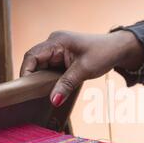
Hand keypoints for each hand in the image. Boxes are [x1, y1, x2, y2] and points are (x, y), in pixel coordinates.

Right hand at [20, 30, 143, 106]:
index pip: (32, 56)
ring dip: (42, 80)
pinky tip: (52, 90)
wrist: (117, 49)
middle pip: (34, 62)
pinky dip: (49, 79)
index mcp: (56, 41)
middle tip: (34, 96)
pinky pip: (50, 69)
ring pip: (41, 67)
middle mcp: (53, 43)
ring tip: (43, 94)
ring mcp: (57, 50)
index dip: (26, 72)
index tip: (26, 89)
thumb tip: (53, 101)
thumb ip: (67, 85)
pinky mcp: (61, 57)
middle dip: (34, 78)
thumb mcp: (84, 71)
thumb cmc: (103, 53)